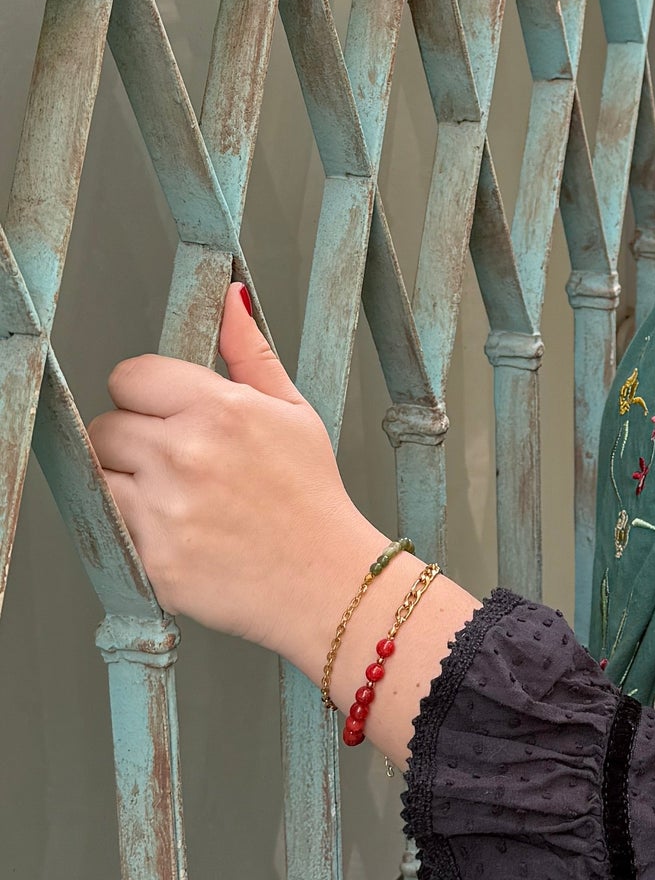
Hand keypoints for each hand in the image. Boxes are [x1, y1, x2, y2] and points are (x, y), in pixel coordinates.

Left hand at [89, 283, 386, 660]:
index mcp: (220, 409)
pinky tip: (181, 532)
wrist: (329, 582)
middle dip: (133, 439)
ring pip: (101, 475)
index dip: (146, 393)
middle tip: (177, 462)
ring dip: (126, 483)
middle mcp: (186, 454)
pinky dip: (135, 529)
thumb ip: (250, 352)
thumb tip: (231, 297)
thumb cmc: (312, 495)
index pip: (130, 376)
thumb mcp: (294, 411)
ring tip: (176, 498)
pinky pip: (112, 528)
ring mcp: (165, 510)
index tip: (168, 414)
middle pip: (107, 425)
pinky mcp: (153, 559)